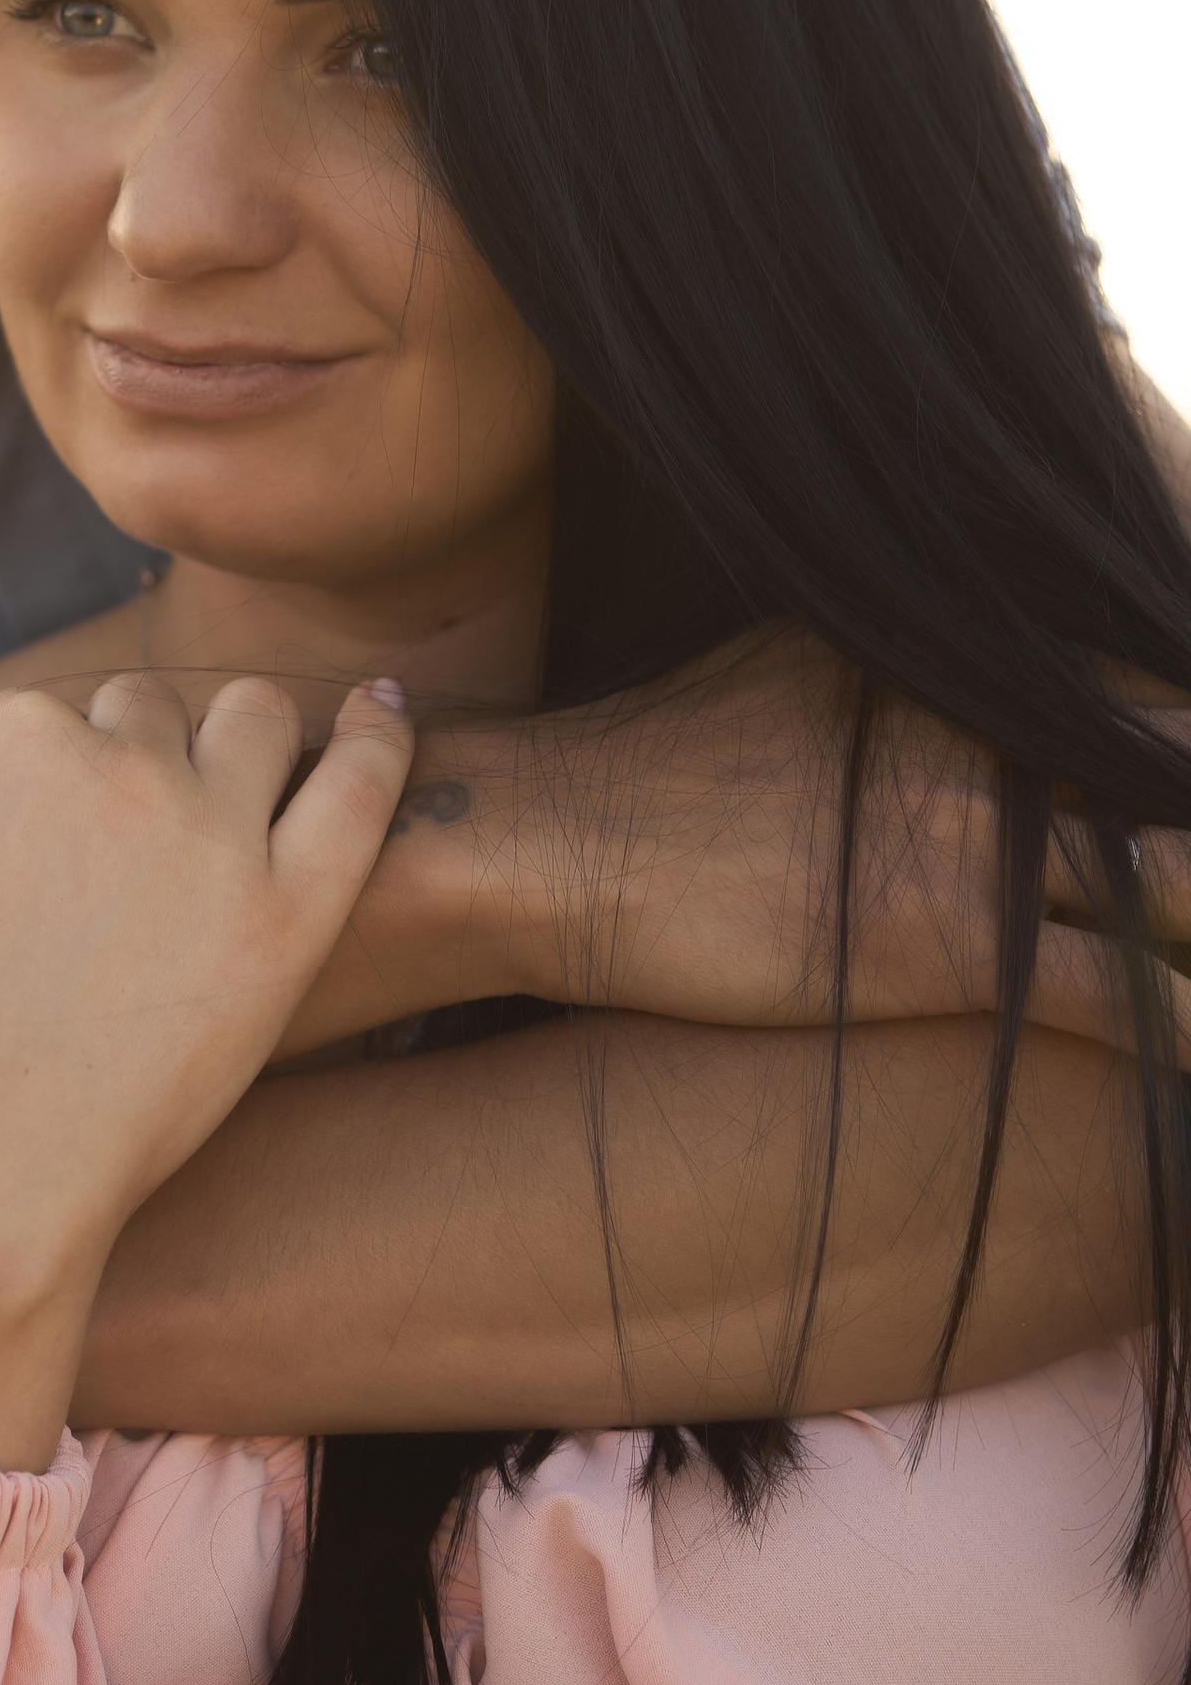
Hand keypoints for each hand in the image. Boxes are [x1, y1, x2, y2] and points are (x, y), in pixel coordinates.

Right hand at [0, 629, 413, 1467]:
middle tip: (114, 861)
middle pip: (148, 715)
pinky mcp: (290, 915)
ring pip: (256, 722)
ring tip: (244, 770)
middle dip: (133, 759)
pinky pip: (362, 787)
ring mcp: (214, 835)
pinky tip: (384, 706)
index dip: (35, 788)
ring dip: (244, 731)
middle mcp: (120, 761)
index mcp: (10, 735)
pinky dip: (381, 731)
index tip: (22, 864)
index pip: (50, 717)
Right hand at [287, 628, 1190, 1056]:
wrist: (556, 837)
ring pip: (1184, 884)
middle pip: (1180, 768)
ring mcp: (979, 847)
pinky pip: (1120, 997)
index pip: (1140, 688)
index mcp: (965, 668)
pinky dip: (1189, 1027)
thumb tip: (958, 657)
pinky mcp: (952, 952)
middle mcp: (993, 743)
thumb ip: (909, 668)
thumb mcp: (804, 666)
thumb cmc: (664, 764)